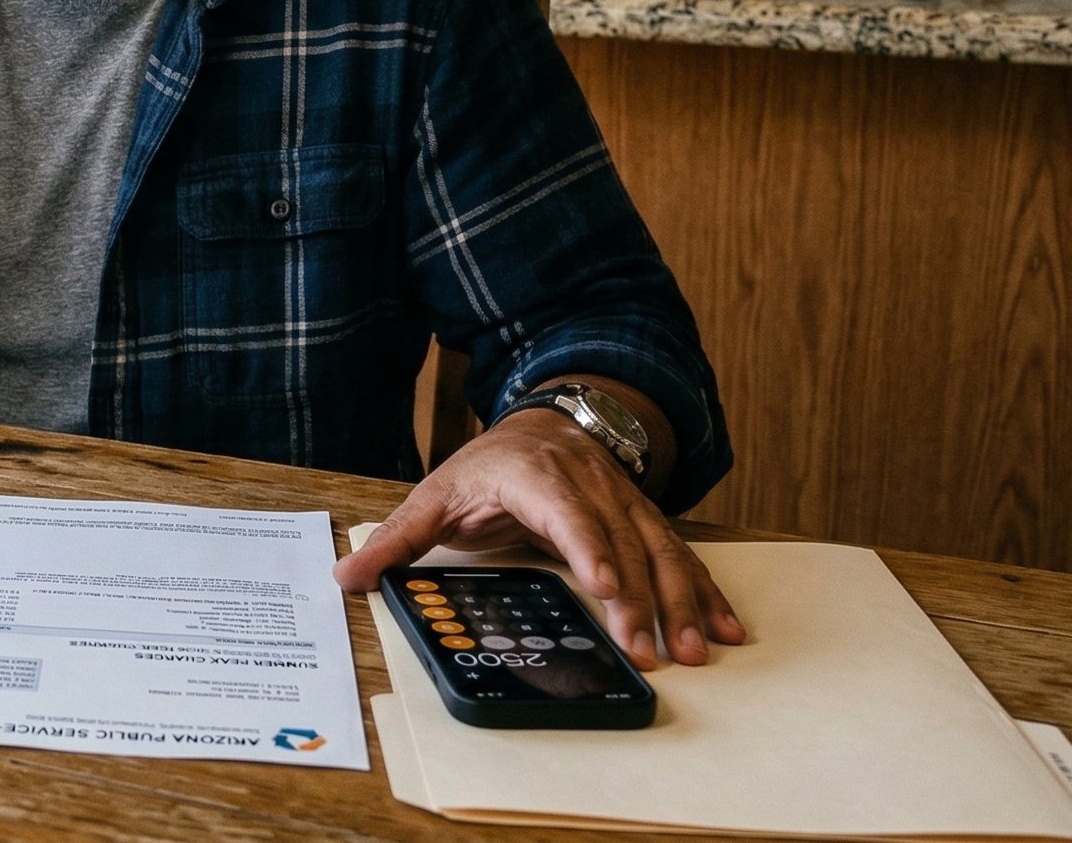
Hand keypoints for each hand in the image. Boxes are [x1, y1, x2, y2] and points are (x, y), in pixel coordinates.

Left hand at [335, 407, 744, 668]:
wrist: (543, 419)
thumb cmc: (487, 465)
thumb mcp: (434, 496)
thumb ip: (395, 540)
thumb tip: (347, 578)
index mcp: (534, 476)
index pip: (567, 512)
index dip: (590, 548)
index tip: (607, 586)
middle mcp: (589, 485)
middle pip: (622, 542)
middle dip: (640, 598)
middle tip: (651, 651)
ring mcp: (624, 500)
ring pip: (660, 551)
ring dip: (682, 602)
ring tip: (696, 649)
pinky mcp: (645, 519)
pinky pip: (679, 556)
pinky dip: (704, 593)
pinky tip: (724, 628)